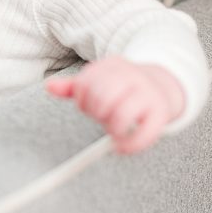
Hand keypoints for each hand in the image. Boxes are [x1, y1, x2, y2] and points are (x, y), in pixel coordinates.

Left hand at [45, 56, 184, 154]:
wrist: (162, 85)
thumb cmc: (123, 88)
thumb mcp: (99, 81)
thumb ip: (74, 87)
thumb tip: (49, 87)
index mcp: (113, 65)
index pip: (86, 83)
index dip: (82, 101)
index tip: (88, 107)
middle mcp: (132, 76)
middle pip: (103, 97)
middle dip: (97, 113)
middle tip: (102, 118)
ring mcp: (148, 93)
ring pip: (121, 114)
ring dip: (112, 128)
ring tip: (113, 130)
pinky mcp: (162, 112)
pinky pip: (145, 133)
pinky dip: (130, 145)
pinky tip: (122, 146)